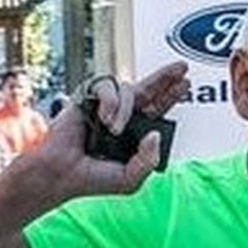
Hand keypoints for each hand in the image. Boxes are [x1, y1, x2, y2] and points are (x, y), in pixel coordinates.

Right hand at [33, 62, 190, 200]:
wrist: (63, 173)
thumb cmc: (93, 179)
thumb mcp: (130, 179)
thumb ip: (148, 162)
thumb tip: (154, 134)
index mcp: (134, 132)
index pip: (156, 109)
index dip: (170, 96)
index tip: (185, 84)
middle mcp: (122, 115)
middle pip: (149, 90)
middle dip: (165, 78)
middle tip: (181, 68)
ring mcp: (106, 105)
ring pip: (129, 90)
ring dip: (125, 108)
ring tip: (114, 129)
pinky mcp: (88, 97)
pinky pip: (107, 87)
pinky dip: (110, 103)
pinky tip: (104, 119)